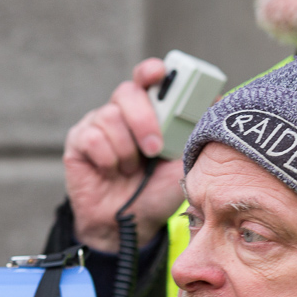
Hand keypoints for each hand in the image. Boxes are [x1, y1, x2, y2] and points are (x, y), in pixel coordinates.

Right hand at [63, 58, 186, 252]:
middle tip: (154, 149)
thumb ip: (195, 131)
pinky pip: (93, 138)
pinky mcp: (78, 142)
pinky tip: (111, 173)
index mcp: (147, 111)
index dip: (151, 71)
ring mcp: (96, 125)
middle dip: (143, 120)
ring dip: (126, 150)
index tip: (160, 72)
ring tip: (131, 171)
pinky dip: (108, 160)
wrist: (130, 225)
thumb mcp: (184, 161)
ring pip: (109, 117)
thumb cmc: (157, 191)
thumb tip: (219, 99)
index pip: (146, 78)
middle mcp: (120, 112)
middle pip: (127, 92)